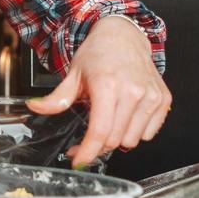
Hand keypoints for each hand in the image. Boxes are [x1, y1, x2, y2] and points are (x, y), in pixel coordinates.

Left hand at [27, 16, 169, 167]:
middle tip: (85, 140)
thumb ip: (57, 97)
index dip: (88, 151)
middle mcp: (133, 91)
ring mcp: (151, 96)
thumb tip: (35, 107)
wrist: (123, 36)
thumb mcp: (73, 74)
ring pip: (132, 140)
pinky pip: (149, 133)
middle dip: (97, 146)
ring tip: (107, 124)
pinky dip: (135, 133)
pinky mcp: (163, 99)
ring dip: (117, 140)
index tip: (78, 160)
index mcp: (108, 85)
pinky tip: (124, 118)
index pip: (100, 130)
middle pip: (115, 139)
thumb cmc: (98, 54)